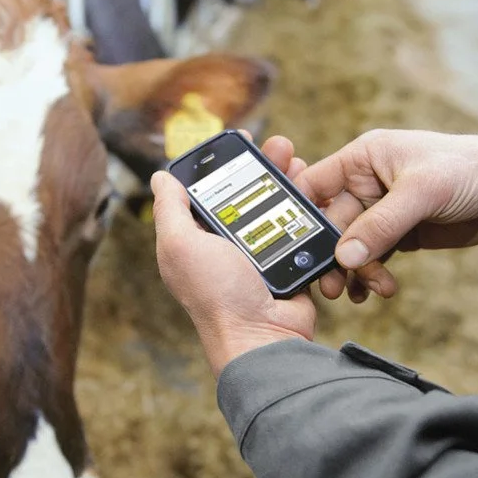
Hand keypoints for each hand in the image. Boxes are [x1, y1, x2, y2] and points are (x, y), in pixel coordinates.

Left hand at [151, 136, 316, 377]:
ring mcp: (262, 254)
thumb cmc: (217, 295)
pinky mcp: (290, 263)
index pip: (209, 190)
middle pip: (248, 192)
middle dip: (265, 164)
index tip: (240, 140)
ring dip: (290, 180)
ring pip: (278, 205)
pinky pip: (300, 228)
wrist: (263, 337)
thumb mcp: (181, 247)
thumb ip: (170, 210)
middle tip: (282, 144)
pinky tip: (317, 190)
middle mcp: (228, 244)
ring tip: (302, 162)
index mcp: (198, 238)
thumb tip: (160, 177)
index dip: (223, 163)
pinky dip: (310, 210)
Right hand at [290, 129, 477, 299]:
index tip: (288, 249)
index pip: (314, 185)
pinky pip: (372, 258)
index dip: (297, 215)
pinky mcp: (399, 234)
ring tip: (367, 292)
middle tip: (330, 287)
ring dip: (354, 271)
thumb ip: (381, 225)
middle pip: (331, 224)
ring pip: (351, 246)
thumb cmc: (470, 171)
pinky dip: (370, 276)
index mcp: (363, 158)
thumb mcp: (423, 193)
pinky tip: (375, 292)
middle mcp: (366, 183)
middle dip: (331, 256)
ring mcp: (381, 211)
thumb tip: (343, 257)